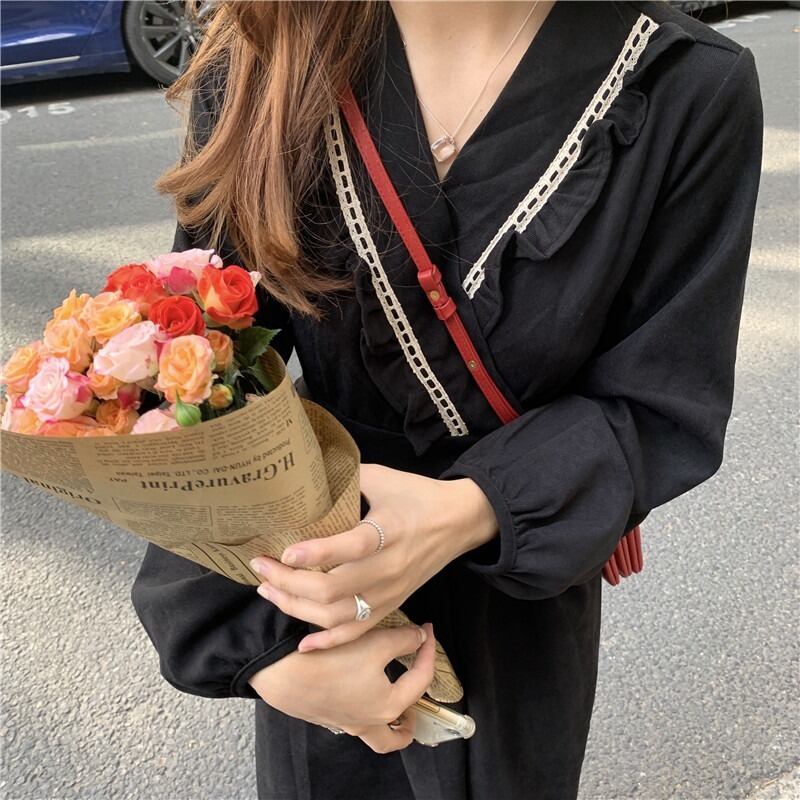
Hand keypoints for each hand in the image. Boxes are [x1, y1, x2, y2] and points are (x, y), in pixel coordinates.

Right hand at [248, 622, 434, 753]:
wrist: (282, 673)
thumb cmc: (330, 660)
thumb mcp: (374, 642)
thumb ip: (403, 640)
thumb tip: (419, 636)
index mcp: (388, 706)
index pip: (421, 679)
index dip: (428, 650)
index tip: (427, 630)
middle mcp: (368, 722)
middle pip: (397, 736)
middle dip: (410, 717)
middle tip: (411, 689)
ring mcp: (345, 723)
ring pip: (374, 734)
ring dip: (387, 721)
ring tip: (389, 697)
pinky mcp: (326, 716)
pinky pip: (352, 720)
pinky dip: (362, 708)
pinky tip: (356, 686)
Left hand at [249, 463, 497, 650]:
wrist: (460, 521)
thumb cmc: (418, 495)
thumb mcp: (385, 477)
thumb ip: (348, 478)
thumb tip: (308, 476)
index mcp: (390, 531)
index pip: (352, 547)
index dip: (317, 552)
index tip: (285, 551)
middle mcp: (389, 567)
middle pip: (334, 589)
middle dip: (289, 583)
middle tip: (261, 567)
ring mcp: (390, 592)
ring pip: (338, 616)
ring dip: (297, 608)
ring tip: (269, 591)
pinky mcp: (392, 605)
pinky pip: (357, 632)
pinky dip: (328, 641)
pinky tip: (303, 642)